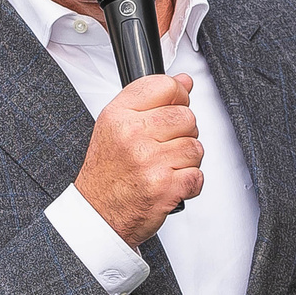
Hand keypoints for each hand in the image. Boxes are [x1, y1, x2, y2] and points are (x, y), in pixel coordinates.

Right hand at [74, 74, 202, 247]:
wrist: (98, 213)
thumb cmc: (108, 172)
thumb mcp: (115, 126)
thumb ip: (149, 100)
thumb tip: (184, 81)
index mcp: (119, 116)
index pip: (165, 86)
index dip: (177, 96)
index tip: (173, 108)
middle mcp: (132, 135)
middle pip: (187, 117)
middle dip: (183, 133)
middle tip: (164, 147)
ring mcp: (149, 162)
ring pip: (196, 147)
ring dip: (186, 160)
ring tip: (164, 167)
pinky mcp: (165, 187)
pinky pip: (197, 175)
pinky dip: (189, 183)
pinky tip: (169, 183)